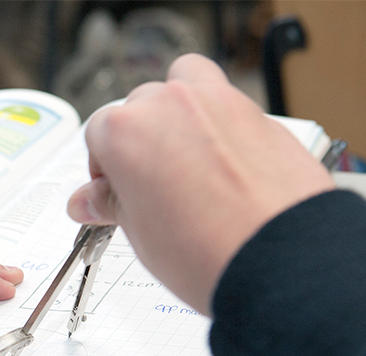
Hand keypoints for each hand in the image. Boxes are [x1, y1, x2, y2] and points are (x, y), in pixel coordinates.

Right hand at [67, 53, 334, 314]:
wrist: (276, 258)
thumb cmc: (205, 250)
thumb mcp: (139, 232)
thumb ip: (112, 204)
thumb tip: (89, 200)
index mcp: (125, 131)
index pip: (98, 134)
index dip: (105, 168)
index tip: (116, 193)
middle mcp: (169, 104)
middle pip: (142, 108)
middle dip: (143, 141)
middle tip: (153, 187)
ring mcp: (218, 101)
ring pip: (187, 86)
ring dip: (181, 113)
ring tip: (188, 163)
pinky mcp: (259, 113)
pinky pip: (229, 108)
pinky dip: (222, 128)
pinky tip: (227, 171)